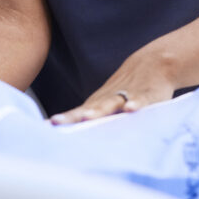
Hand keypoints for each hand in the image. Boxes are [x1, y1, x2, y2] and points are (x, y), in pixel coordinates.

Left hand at [49, 49, 175, 124]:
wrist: (154, 63)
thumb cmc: (125, 90)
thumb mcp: (107, 103)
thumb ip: (92, 117)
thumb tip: (72, 135)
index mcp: (98, 104)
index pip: (77, 114)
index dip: (63, 121)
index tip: (44, 127)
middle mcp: (109, 100)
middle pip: (88, 109)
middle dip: (73, 117)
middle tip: (56, 122)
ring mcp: (127, 96)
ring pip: (111, 103)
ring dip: (100, 110)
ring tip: (88, 117)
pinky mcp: (147, 96)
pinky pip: (141, 101)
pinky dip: (136, 104)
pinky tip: (130, 109)